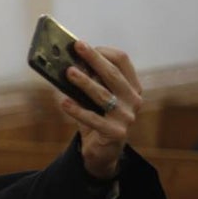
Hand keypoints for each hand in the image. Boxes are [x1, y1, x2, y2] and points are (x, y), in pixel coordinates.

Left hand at [61, 41, 142, 179]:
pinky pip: (93, 119)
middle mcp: (133, 100)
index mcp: (132, 87)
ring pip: (103, 95)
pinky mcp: (115, 133)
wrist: (102, 152)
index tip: (84, 46)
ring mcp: (126, 117)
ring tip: (69, 72)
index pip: (122, 61)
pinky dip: (77, 110)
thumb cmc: (97, 119)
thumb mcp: (94, 99)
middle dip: (94, 59)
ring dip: (84, 82)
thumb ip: (88, 82)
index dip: (103, 51)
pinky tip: (63, 102)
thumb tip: (69, 63)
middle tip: (77, 47)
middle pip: (113, 74)